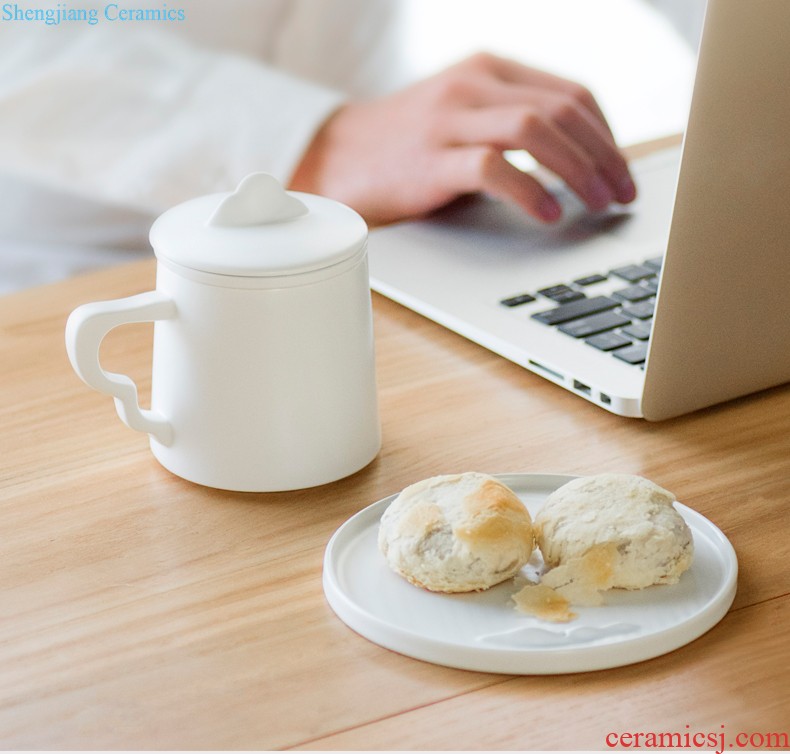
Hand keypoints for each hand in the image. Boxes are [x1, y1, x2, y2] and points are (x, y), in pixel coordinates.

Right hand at [290, 52, 636, 225]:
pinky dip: (529, 191)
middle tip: (623, 195)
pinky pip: (493, 167)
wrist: (337, 157)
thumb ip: (512, 125)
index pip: (571, 93)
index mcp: (490, 69)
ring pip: (536, 131)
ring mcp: (450, 119)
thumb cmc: (408, 146)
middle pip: (563, 110)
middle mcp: (474, 84)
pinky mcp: (431, 158)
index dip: (607, 136)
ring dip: (578, 171)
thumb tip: (577, 163)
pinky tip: (548, 214)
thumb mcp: (465, 116)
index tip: (621, 171)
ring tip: (597, 205)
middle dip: (605, 157)